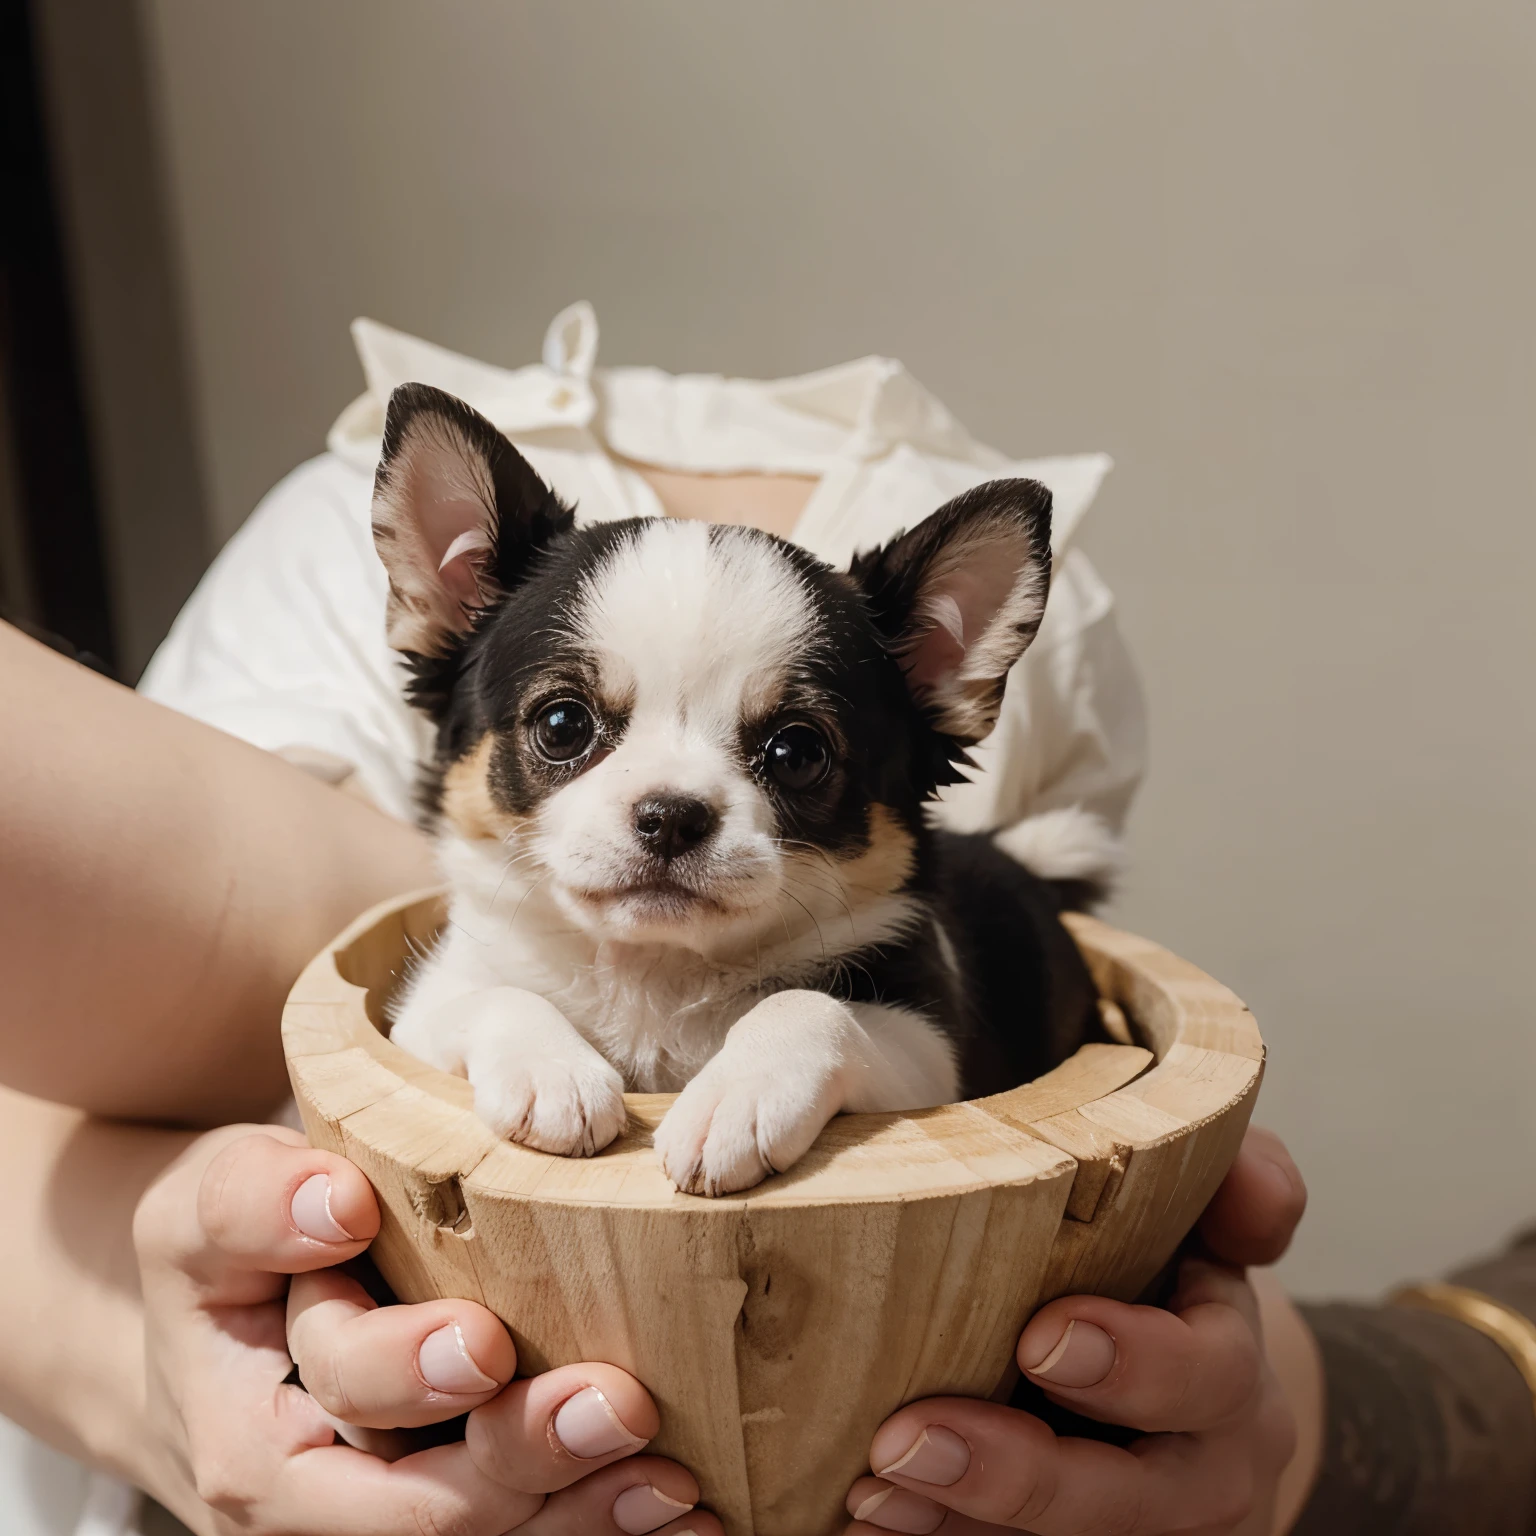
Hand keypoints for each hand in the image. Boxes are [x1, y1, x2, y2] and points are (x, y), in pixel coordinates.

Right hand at [134, 1125, 717, 1535]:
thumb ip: (252, 1201)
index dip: (409, 1381)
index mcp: (256, 1440)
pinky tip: (686, 1513)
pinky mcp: (458, 1517)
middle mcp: (324, 1510)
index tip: (485, 1340)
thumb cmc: (235, 1259)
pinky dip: (602, 1527)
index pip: (340, 1415)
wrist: (236, 1339)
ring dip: (587, 1517)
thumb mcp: (206, 1208)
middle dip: (528, 1465)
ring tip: (675, 1481)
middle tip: (620, 1409)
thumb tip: (335, 1202)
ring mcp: (393, 1523)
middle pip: (427, 1511)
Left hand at [845, 1126, 1308, 1534]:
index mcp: (1230, 1368)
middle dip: (1021, 1476)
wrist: (1174, 1382)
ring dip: (962, 1523)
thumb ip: (1236, 1175)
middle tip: (911, 1440)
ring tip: (874, 1488)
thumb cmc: (1162, 1270)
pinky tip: (875, 1522)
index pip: (1208, 1372)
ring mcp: (1149, 1528)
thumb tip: (1258, 1188)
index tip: (1038, 1336)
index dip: (1134, 1363)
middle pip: (1132, 1497)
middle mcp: (1203, 1470)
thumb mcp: (1206, 1208)